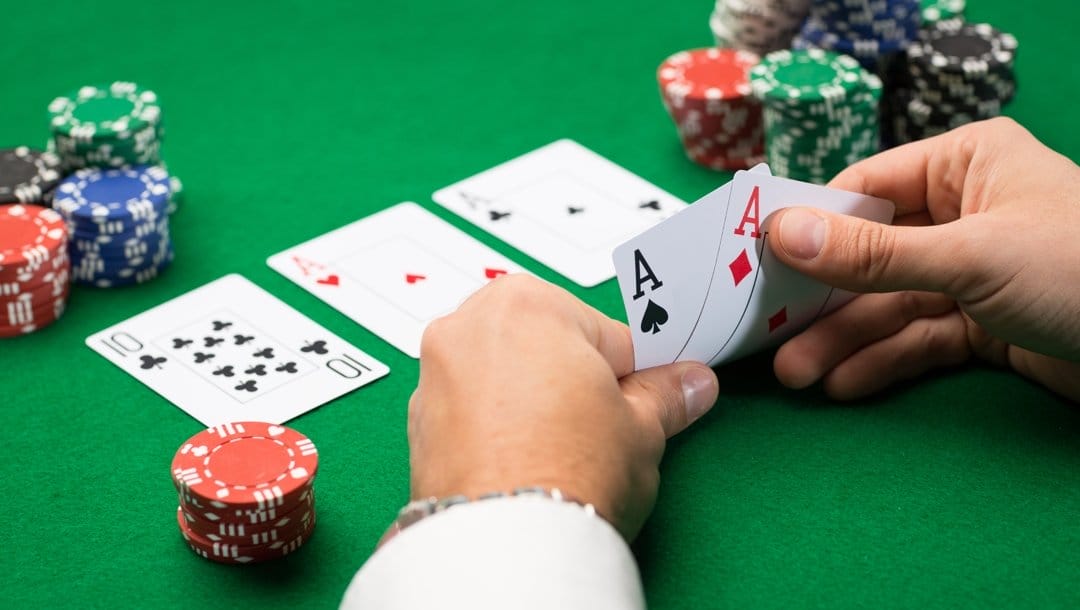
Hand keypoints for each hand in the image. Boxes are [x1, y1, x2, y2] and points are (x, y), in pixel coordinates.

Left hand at [408, 274, 718, 539]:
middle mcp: (469, 324)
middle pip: (546, 344)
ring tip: (560, 450)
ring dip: (532, 401)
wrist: (506, 544)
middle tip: (599, 429)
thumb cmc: (570, 473)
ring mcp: (435, 373)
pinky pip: (472, 409)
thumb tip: (690, 383)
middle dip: (574, 380)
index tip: (641, 398)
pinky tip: (522, 462)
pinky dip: (495, 427)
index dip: (632, 374)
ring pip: (505, 375)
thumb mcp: (640, 430)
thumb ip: (665, 395)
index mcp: (529, 302)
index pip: (606, 333)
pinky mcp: (417, 421)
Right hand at [766, 117, 1079, 400]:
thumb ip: (873, 253)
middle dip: (824, 298)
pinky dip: (885, 361)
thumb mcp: (970, 256)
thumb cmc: (1079, 270)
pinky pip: (920, 338)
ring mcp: (973, 271)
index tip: (756, 259)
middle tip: (769, 333)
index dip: (811, 225)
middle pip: (872, 254)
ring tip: (797, 374)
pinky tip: (846, 384)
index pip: (867, 188)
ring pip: (891, 303)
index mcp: (966, 165)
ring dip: (844, 339)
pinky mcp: (984, 324)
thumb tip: (782, 233)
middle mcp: (965, 212)